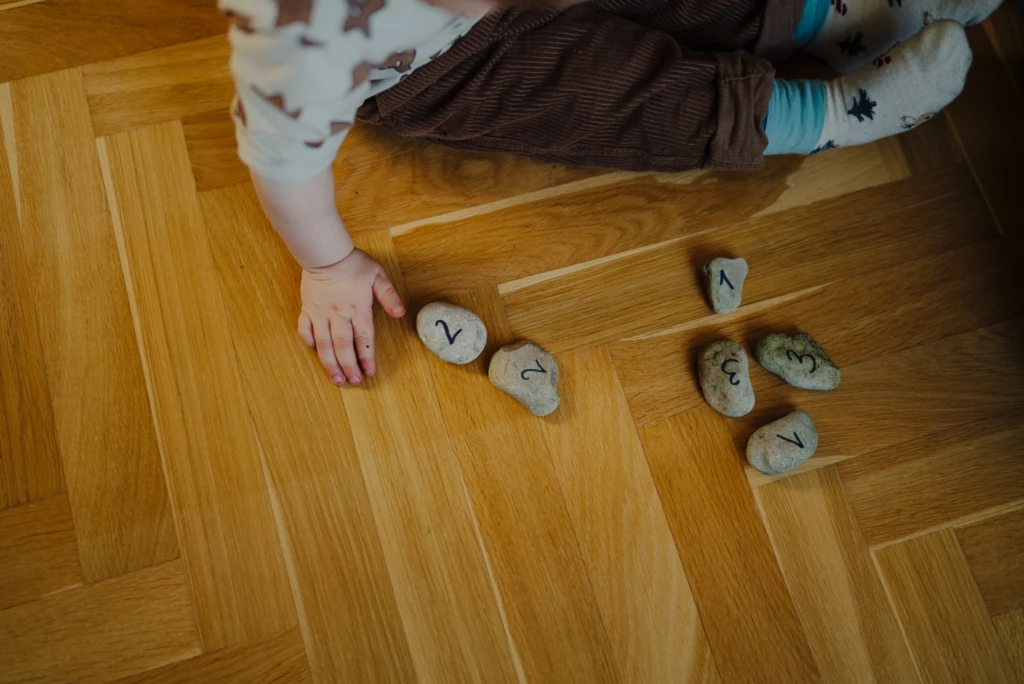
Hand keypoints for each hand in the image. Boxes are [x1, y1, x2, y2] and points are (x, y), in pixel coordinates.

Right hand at [297, 249, 405, 384]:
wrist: (325, 253)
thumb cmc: (354, 264)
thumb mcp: (378, 276)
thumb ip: (389, 296)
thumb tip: (400, 313)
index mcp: (358, 309)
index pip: (364, 339)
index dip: (367, 357)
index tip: (370, 372)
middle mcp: (339, 315)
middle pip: (344, 346)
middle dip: (349, 366)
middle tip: (354, 381)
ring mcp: (321, 314)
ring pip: (324, 344)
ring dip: (330, 363)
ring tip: (336, 378)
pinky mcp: (307, 309)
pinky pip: (306, 329)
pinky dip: (309, 342)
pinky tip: (315, 352)